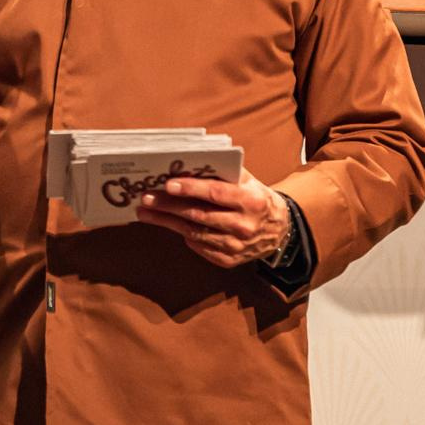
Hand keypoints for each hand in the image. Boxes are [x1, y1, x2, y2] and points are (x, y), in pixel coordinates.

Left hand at [135, 168, 292, 267]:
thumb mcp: (248, 180)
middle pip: (199, 215)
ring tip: (146, 213)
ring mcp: (236, 246)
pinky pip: (200, 248)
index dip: (191, 189)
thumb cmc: (256, 198)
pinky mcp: (229, 260)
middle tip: (145, 199)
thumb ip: (224, 172)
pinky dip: (184, 236)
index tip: (168, 184)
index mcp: (250, 201)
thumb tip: (189, 163)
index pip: (216, 194)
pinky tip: (169, 225)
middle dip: (169, 206)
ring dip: (167, 223)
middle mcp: (244, 225)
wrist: (279, 230)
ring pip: (195, 233)